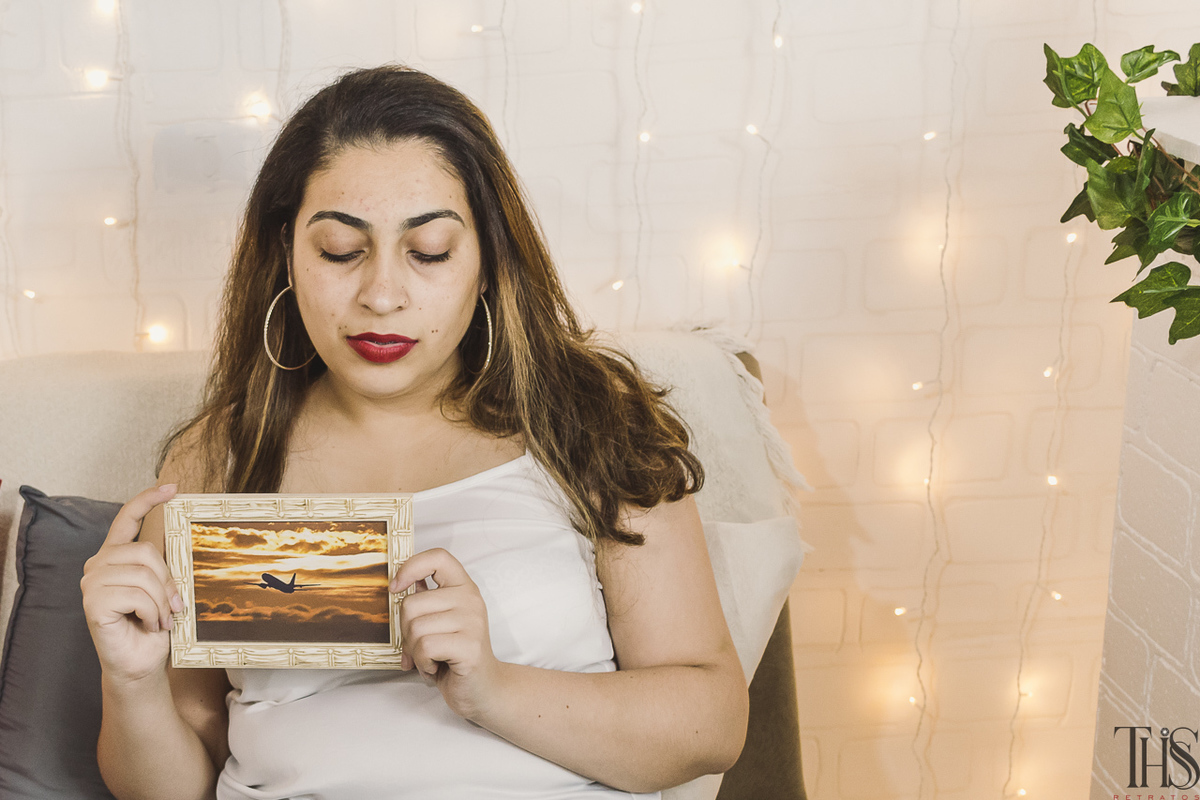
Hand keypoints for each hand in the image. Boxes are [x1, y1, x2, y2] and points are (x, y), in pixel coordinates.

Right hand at [81, 484, 183, 685]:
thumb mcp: (164, 589)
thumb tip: (183, 541)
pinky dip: (153, 613)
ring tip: (161, 619)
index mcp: (116, 556)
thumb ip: (165, 565)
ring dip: (162, 602)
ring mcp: (91, 582)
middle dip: (168, 581)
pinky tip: (149, 625)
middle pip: (146, 551)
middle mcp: (98, 564)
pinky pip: (137, 595)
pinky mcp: (92, 602)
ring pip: (144, 575)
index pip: (127, 519)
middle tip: (174, 607)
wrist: (140, 663)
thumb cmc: (153, 626)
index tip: (172, 487)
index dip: (147, 500)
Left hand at [390, 547, 503, 720]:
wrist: (482, 688)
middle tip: (422, 647)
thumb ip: (425, 601)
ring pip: (415, 628)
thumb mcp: (439, 622)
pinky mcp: (469, 646)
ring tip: (432, 658)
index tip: (396, 587)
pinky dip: (423, 663)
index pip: (438, 557)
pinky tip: (436, 667)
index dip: (411, 567)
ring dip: (415, 652)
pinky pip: (425, 647)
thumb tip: (399, 584)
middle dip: (406, 632)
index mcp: (463, 587)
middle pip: (411, 604)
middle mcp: (470, 599)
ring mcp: (473, 621)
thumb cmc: (454, 655)